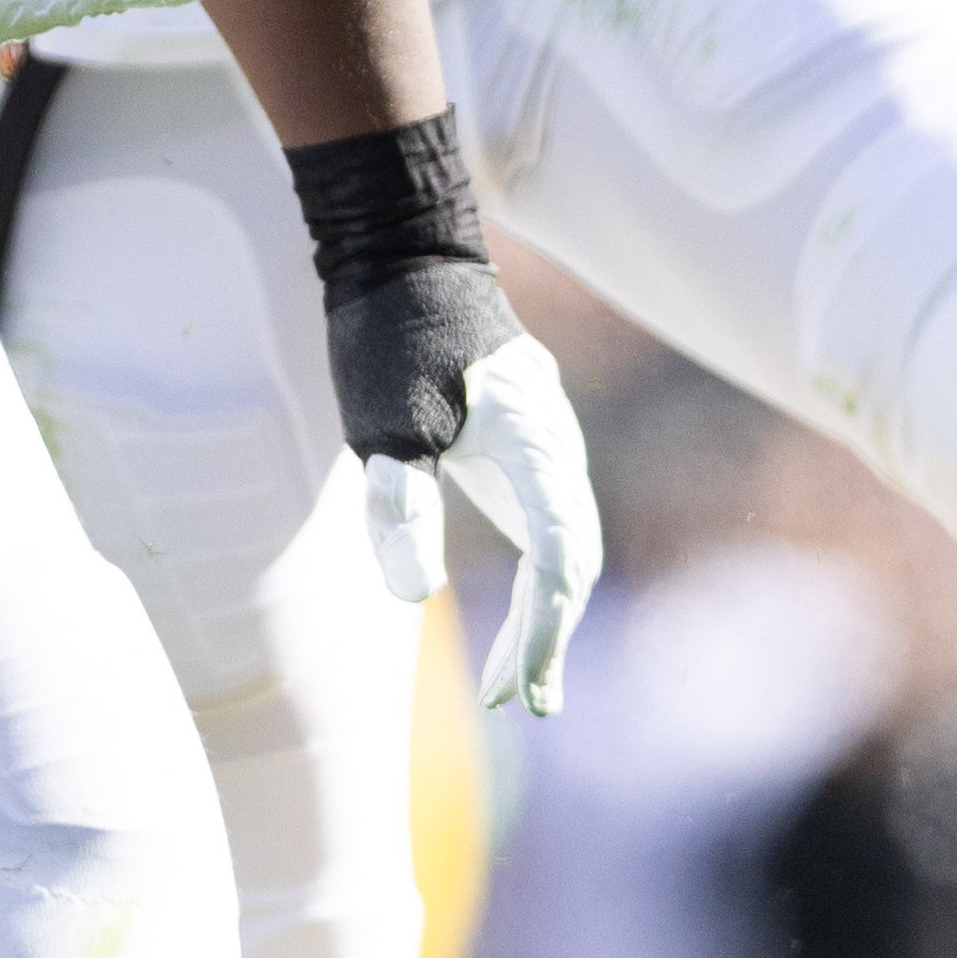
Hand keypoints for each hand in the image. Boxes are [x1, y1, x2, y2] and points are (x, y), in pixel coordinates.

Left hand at [346, 292, 600, 714]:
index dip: (541, 638)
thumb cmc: (394, 334)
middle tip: (513, 705)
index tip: (517, 695)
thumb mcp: (385, 423)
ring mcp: (549, 448)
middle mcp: (559, 452)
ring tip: (512, 684)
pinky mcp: (527, 447)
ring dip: (543, 617)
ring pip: (565, 549)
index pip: (557, 566)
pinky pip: (549, 527)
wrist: (408, 252)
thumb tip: (412, 599)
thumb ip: (400, 506)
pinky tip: (518, 615)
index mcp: (538, 450)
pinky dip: (537, 581)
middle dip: (545, 641)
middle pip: (571, 566)